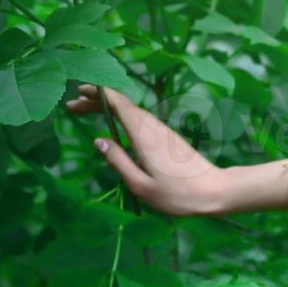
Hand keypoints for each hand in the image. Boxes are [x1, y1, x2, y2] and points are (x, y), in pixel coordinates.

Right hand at [63, 84, 225, 217]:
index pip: (120, 104)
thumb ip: (118, 161)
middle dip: (97, 101)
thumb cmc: (177, 194)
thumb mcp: (141, 185)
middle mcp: (153, 128)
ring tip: (86, 111)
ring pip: (132, 112)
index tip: (79, 92)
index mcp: (144, 136)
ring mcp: (162, 131)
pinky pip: (140, 121)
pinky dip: (122, 117)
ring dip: (108, 108)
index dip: (98, 94)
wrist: (215, 191)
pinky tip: (113, 125)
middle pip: (123, 105)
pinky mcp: (168, 138)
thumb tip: (98, 141)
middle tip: (72, 106)